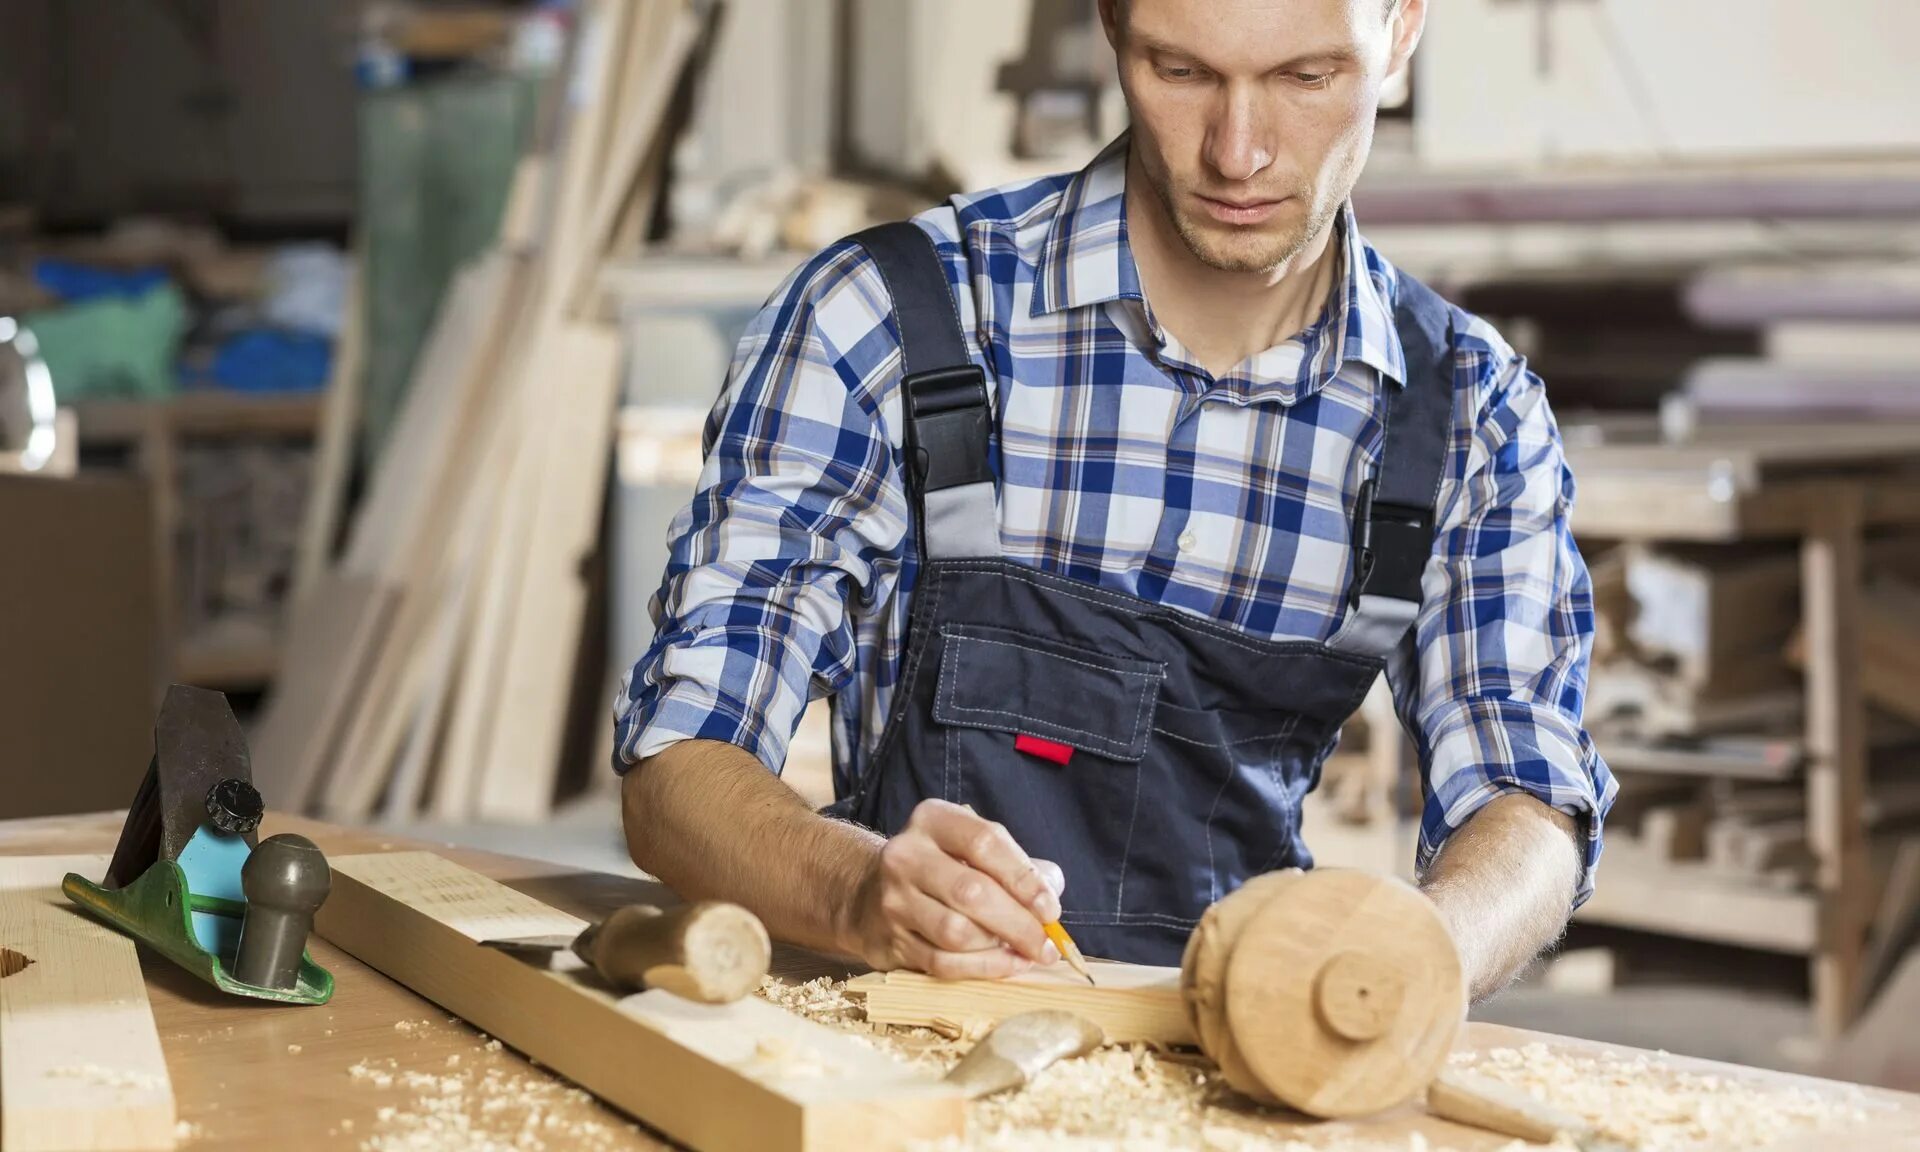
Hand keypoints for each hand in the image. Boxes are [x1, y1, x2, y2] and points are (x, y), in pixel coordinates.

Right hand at [844, 799, 1065, 978]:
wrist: (870, 894)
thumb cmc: (941, 869)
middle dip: (1019, 924)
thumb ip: (1017, 864)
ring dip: (1000, 948)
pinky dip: (982, 969)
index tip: (1051, 908)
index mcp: (932, 820)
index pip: (985, 842)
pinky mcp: (888, 940)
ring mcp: (893, 900)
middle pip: (972, 892)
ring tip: (1026, 952)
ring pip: (957, 932)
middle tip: (1048, 944)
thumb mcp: (971, 849)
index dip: (1024, 877)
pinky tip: (1007, 966)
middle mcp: (905, 855)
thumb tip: (1052, 890)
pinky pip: (942, 963)